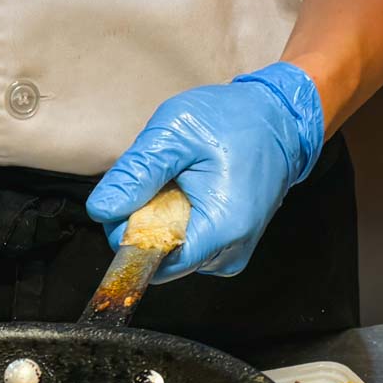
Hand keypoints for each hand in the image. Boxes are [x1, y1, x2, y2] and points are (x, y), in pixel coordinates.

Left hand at [86, 62, 324, 282]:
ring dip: (161, 220)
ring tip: (182, 181)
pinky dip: (176, 220)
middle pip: (159, 259)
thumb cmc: (236, 120)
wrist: (280, 119)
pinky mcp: (229, 249)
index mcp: (221, 229)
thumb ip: (136, 173)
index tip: (130, 199)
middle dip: (146, 222)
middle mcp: (229, 253)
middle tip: (162, 178)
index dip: (130, 235)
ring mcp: (231, 254)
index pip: (153, 263)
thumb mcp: (176, 133)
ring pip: (170, 253)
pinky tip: (191, 192)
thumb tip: (102, 210)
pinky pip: (185, 245)